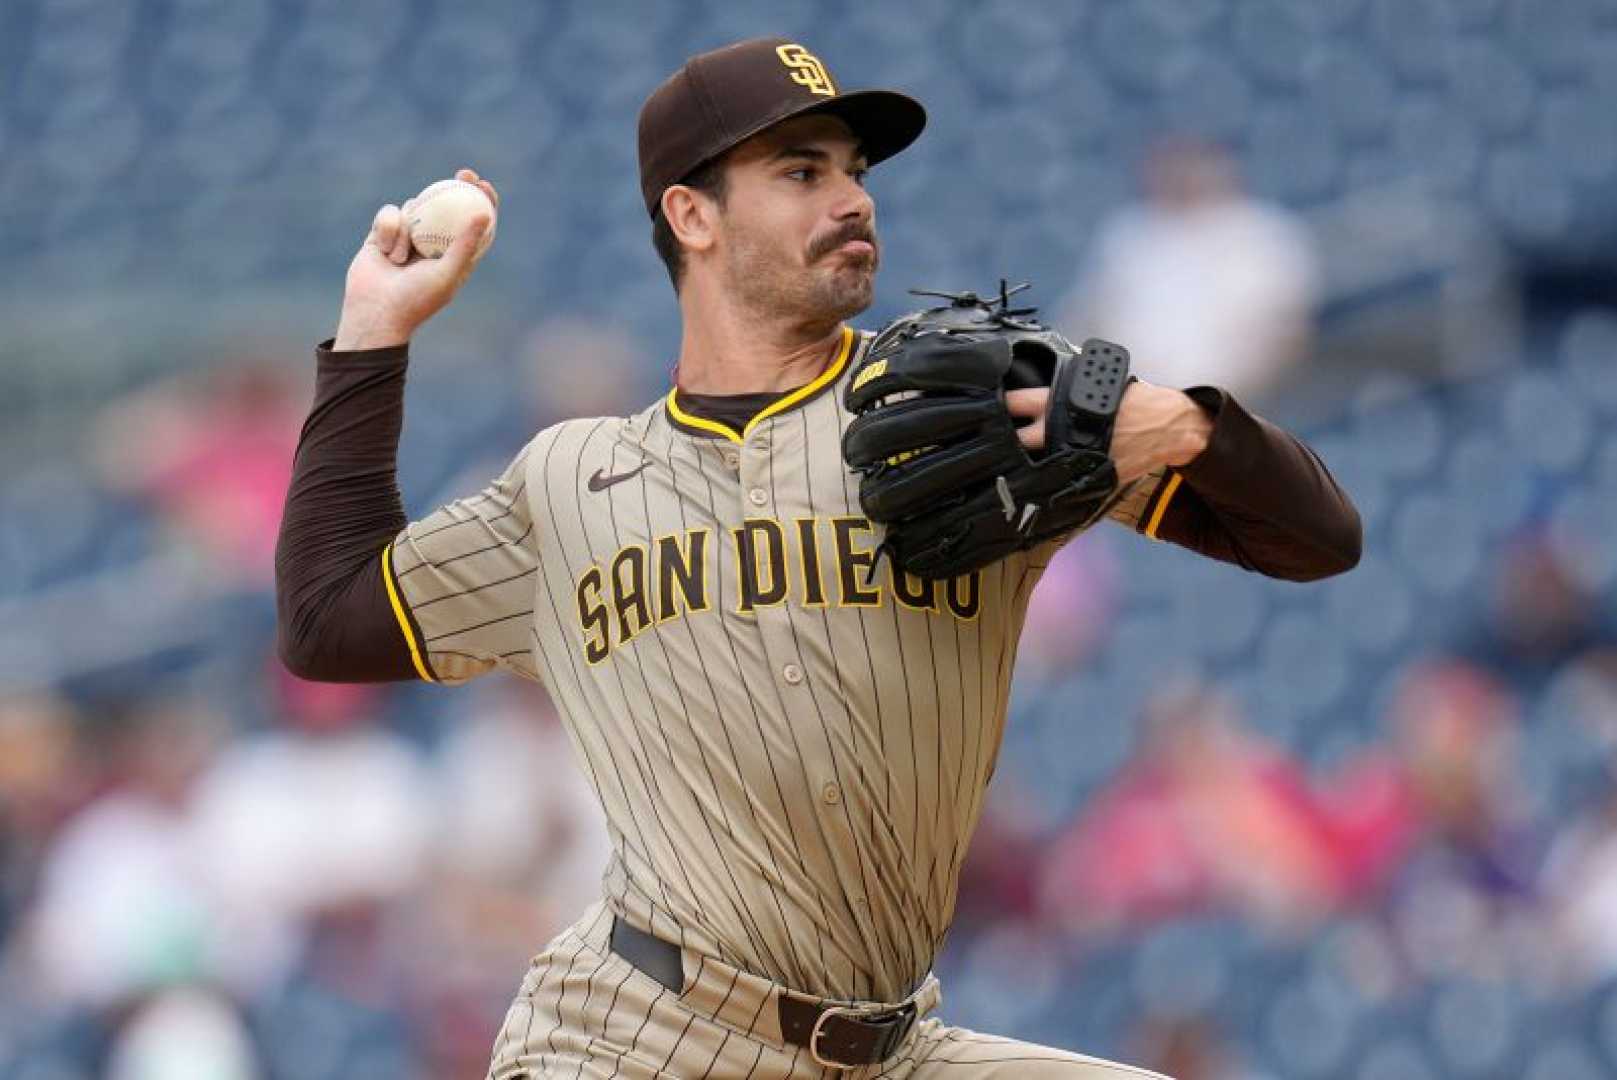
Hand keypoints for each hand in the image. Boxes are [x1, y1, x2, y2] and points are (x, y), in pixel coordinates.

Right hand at [333, 167, 499, 350]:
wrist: (374, 312)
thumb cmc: (416, 299)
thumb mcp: (447, 272)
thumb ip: (465, 244)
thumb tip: (484, 213)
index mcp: (454, 254)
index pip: (473, 223)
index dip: (482, 201)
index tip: (483, 185)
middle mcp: (433, 243)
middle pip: (447, 205)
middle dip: (457, 185)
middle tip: (463, 174)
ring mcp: (407, 237)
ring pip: (414, 207)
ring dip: (408, 228)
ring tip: (400, 259)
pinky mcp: (382, 234)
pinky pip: (389, 213)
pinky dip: (388, 229)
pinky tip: (383, 252)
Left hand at [1008, 379, 1210, 484]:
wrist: (1169, 426)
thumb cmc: (1136, 401)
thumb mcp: (1099, 386)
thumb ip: (1070, 393)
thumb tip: (1044, 397)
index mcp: (1064, 402)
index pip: (1019, 401)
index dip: (1000, 406)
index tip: (983, 408)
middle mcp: (1064, 430)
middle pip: (1019, 440)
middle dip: (1006, 443)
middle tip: (993, 444)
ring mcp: (1075, 455)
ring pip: (1037, 465)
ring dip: (1026, 465)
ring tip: (1014, 466)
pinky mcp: (1089, 475)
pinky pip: (1062, 480)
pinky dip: (1053, 481)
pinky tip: (1046, 480)